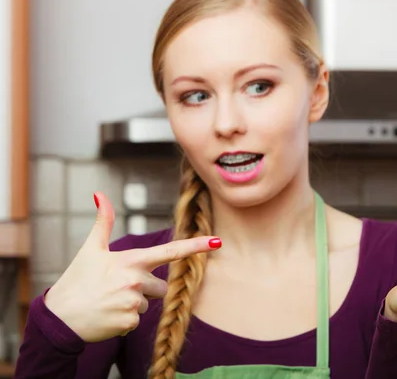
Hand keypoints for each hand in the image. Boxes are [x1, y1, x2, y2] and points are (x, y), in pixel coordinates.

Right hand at [44, 192, 220, 342]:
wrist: (60, 317)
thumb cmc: (77, 280)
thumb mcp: (90, 250)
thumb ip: (102, 223)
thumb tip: (99, 194)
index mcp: (131, 261)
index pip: (170, 252)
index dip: (196, 246)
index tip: (217, 241)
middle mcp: (136, 280)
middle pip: (160, 287)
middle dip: (144, 289)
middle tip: (116, 289)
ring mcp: (133, 302)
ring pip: (148, 305)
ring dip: (133, 305)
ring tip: (110, 302)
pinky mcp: (129, 322)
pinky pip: (137, 321)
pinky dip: (125, 321)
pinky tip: (108, 316)